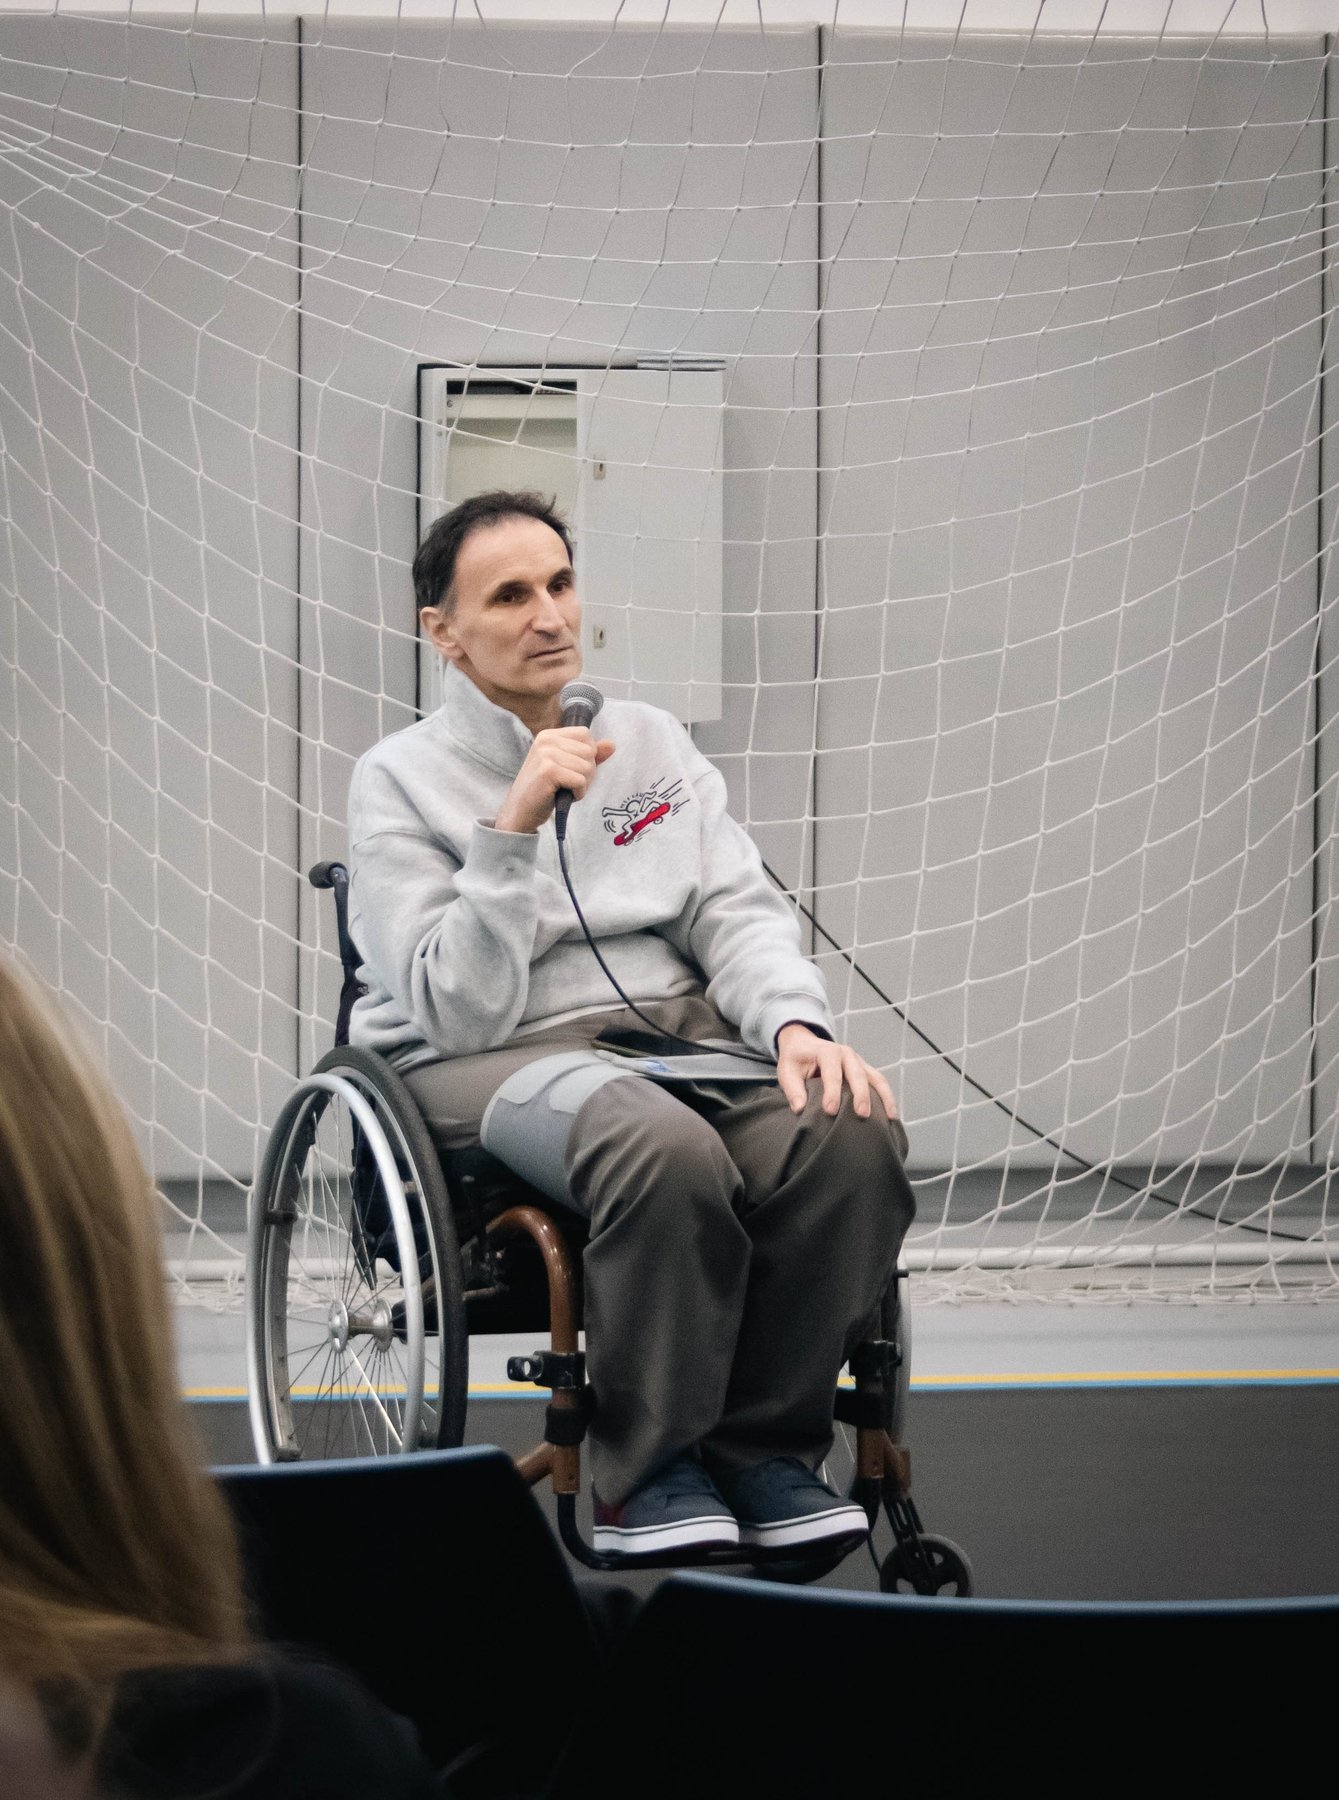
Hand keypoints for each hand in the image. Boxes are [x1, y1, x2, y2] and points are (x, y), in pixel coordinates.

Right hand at [494, 727, 614, 834]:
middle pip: (589, 751)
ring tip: (565, 790)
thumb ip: (590, 755)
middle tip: (568, 784)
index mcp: (550, 735)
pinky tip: (564, 796)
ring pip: (587, 767)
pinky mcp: (548, 771)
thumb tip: (611, 744)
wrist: (520, 812)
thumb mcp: (568, 768)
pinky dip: (578, 793)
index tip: (573, 770)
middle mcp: (546, 740)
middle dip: (587, 772)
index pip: (586, 734)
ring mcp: (546, 754)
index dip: (588, 755)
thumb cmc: (545, 790)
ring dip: (582, 785)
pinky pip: (580, 780)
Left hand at [775, 1023, 900, 1122]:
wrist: (804, 1044)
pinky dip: (887, 1097)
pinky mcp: (865, 1070)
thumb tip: (800, 1109)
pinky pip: (880, 1082)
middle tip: (862, 1115)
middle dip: (861, 1095)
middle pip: (858, 1074)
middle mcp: (847, 1054)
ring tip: (890, 1118)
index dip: (831, 1093)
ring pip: (876, 1078)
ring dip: (884, 1097)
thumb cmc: (796, 1059)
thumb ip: (793, 1089)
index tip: (829, 1111)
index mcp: (828, 1051)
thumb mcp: (787, 1071)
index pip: (832, 1073)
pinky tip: (891, 1115)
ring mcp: (859, 1062)